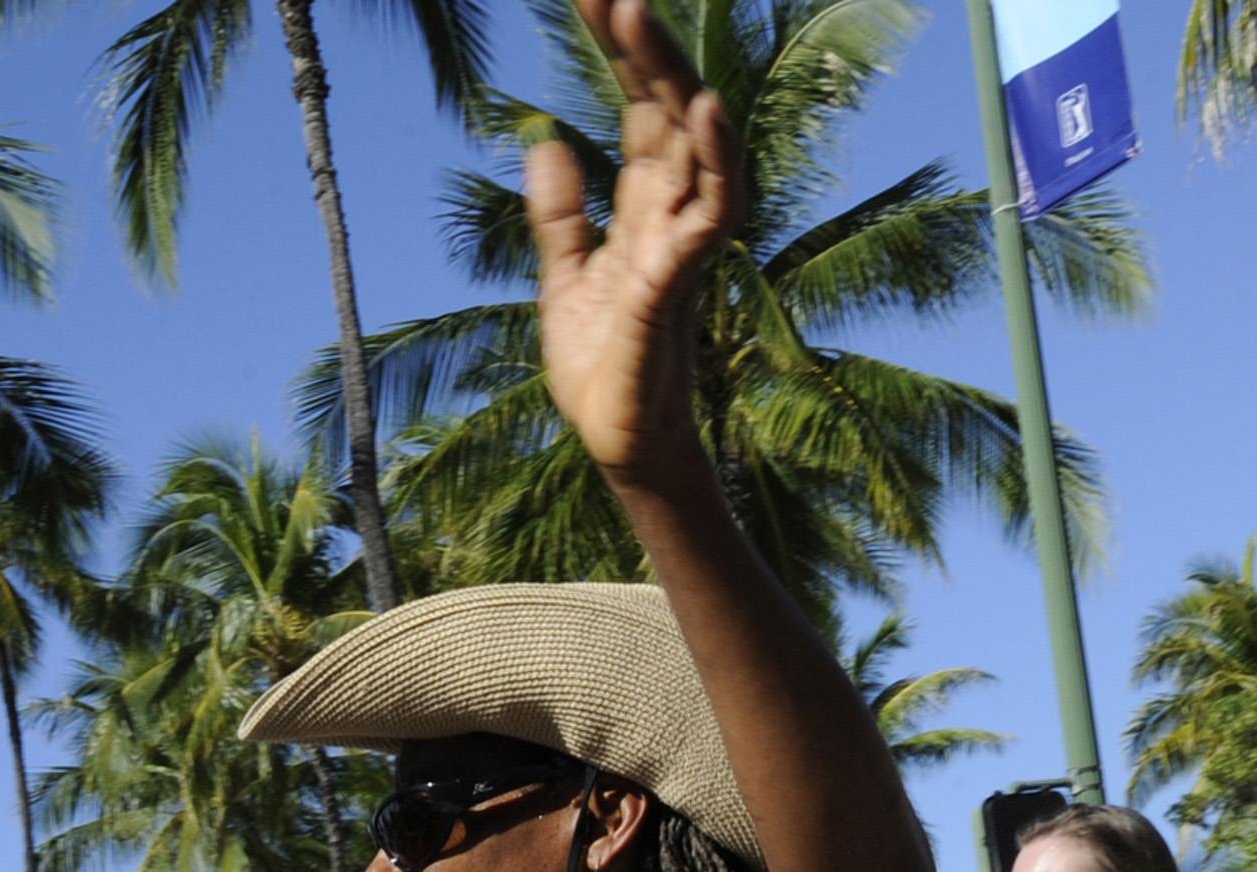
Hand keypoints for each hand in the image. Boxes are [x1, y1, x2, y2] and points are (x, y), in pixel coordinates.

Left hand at [528, 0, 741, 478]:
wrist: (615, 443)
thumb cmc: (602, 367)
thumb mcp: (564, 277)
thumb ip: (559, 212)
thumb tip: (545, 138)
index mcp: (642, 206)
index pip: (637, 107)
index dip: (618, 51)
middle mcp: (671, 213)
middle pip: (665, 107)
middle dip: (642, 43)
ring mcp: (681, 244)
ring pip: (693, 143)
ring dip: (670, 77)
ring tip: (638, 13)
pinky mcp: (678, 282)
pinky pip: (709, 210)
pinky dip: (710, 158)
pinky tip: (698, 108)